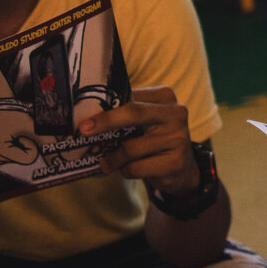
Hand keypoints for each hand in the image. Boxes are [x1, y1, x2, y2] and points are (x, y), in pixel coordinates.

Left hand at [80, 87, 197, 195]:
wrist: (183, 169)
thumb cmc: (155, 140)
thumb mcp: (146, 121)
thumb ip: (126, 115)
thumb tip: (89, 119)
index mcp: (165, 97)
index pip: (131, 97)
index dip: (105, 108)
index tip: (83, 120)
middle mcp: (175, 113)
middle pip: (133, 113)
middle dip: (105, 122)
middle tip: (83, 132)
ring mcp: (178, 138)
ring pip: (131, 148)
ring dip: (113, 158)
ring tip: (107, 163)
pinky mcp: (176, 162)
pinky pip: (137, 168)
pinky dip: (126, 171)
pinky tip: (129, 170)